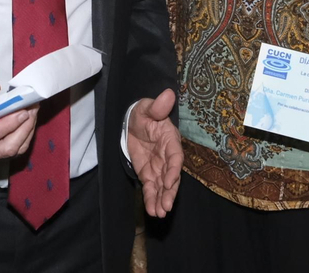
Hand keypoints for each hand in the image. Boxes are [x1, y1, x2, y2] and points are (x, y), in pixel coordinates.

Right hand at [0, 78, 36, 165]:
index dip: (7, 124)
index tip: (22, 110)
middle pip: (4, 148)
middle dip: (23, 128)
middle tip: (32, 108)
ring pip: (13, 151)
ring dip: (27, 131)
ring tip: (32, 111)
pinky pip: (14, 150)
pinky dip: (24, 135)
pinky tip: (27, 120)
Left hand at [127, 88, 181, 216]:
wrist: (134, 122)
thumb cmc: (143, 113)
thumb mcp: (147, 108)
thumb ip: (157, 106)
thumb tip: (168, 94)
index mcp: (170, 141)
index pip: (175, 157)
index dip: (173, 170)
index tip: (169, 181)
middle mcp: (168, 157)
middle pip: (172, 177)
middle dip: (169, 192)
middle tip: (166, 207)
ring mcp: (159, 168)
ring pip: (163, 187)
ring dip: (162, 200)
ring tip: (159, 213)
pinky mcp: (149, 174)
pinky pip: (151, 188)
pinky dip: (152, 199)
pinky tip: (152, 211)